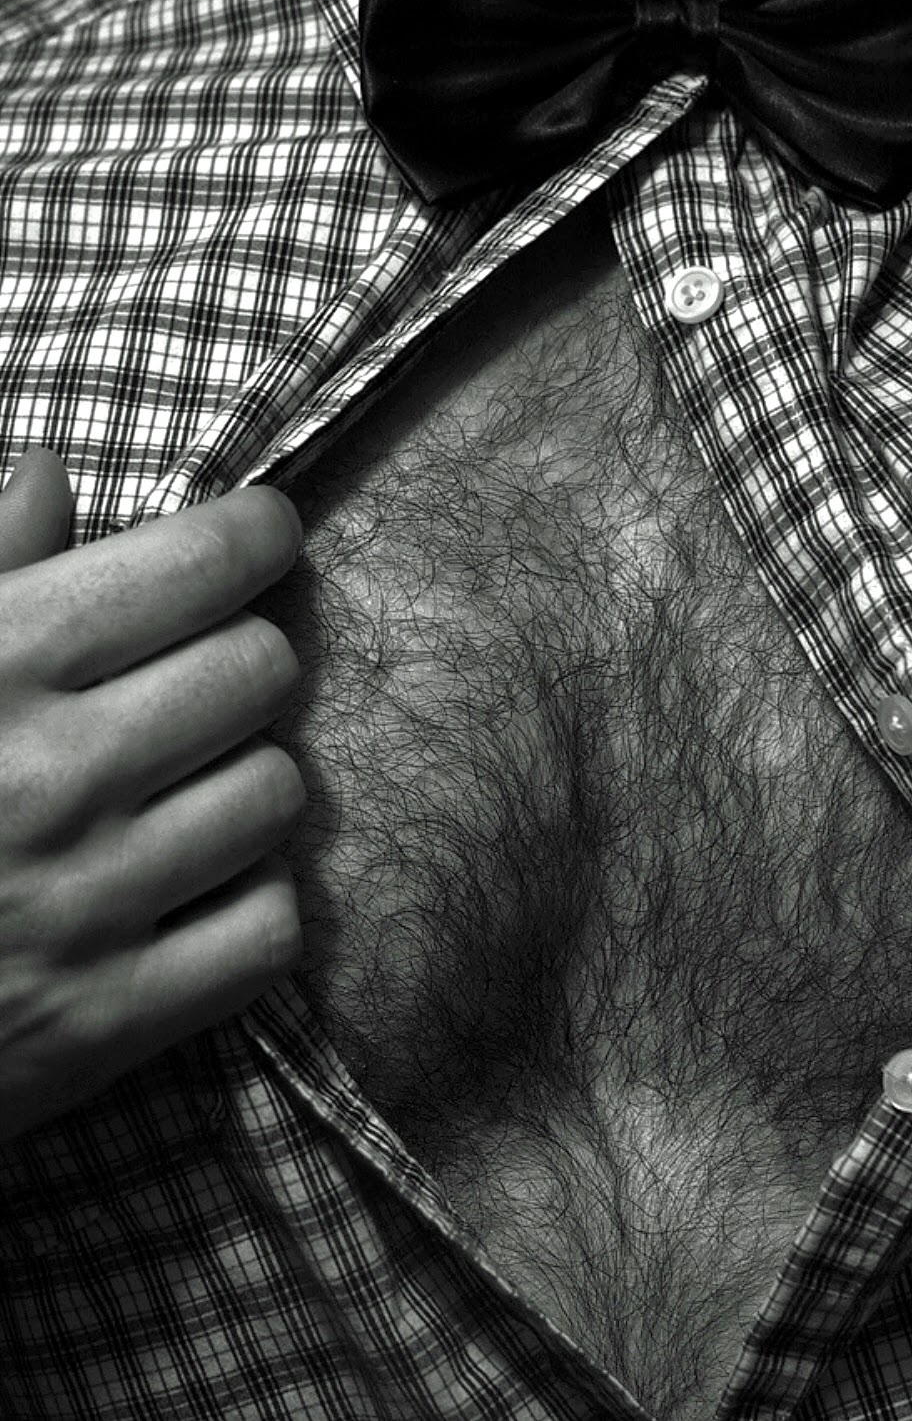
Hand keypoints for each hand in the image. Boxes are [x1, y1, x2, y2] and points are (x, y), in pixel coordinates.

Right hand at [0, 448, 306, 1142]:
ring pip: (278, 792)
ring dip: (246, 779)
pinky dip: (249, 901)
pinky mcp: (109, 1020)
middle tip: (201, 678)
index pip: (201, 564)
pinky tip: (194, 887)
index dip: (254, 535)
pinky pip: (271, 927)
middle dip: (245, 658)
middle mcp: (54, 778)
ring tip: (188, 787)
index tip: (260, 536)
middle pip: (262, 669)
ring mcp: (88, 906)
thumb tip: (49, 474)